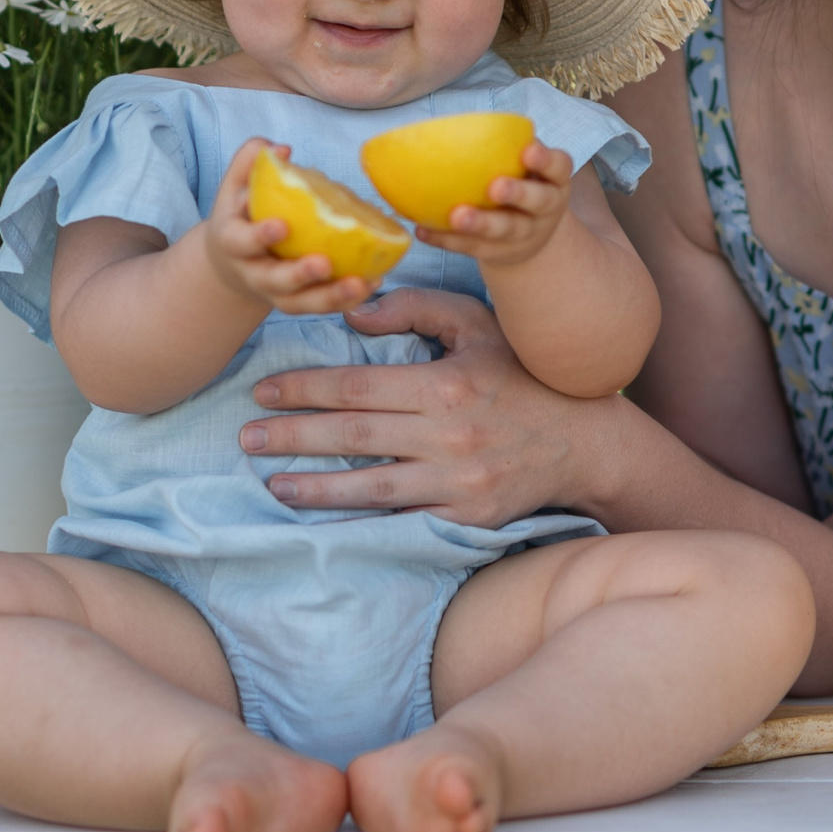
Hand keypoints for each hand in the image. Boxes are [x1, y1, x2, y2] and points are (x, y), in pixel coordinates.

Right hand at [203, 138, 376, 317]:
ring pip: (301, 303)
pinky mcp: (298, 302)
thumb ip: (249, 162)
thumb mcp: (234, 187)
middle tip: (324, 264)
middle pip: (274, 280)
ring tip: (360, 283)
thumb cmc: (241, 215)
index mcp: (233, 242)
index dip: (259, 236)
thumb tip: (283, 150)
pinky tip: (372, 281)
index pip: (241, 241)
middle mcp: (252, 273)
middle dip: (299, 275)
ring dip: (331, 296)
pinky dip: (347, 298)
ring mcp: (275, 293)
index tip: (282, 226)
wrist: (233, 263)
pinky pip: (322, 305)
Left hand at [236, 288, 612, 524]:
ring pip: (369, 487)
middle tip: (246, 436)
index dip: (304, 389)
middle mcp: (448, 434)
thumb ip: (416, 310)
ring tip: (272, 483)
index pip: (356, 386)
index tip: (264, 391)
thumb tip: (353, 317)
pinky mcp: (466, 516)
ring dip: (313, 487)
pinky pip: (401, 520)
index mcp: (445, 383)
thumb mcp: (479, 325)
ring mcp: (457, 481)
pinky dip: (359, 522)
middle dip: (292, 436)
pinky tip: (325, 520)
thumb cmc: (525, 376)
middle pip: (352, 436)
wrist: (586, 442)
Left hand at [415, 141, 574, 268]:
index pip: (559, 167)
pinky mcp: (499, 252)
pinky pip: (472, 246)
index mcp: (554, 180)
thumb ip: (506, 148)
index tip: (528, 150)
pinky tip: (424, 230)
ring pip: (505, 231)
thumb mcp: (527, 167)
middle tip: (495, 187)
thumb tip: (457, 125)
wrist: (529, 236)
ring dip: (480, 224)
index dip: (545, 159)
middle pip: (538, 202)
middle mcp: (546, 208)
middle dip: (517, 193)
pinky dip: (447, 239)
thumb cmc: (522, 182)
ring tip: (455, 216)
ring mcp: (525, 234)